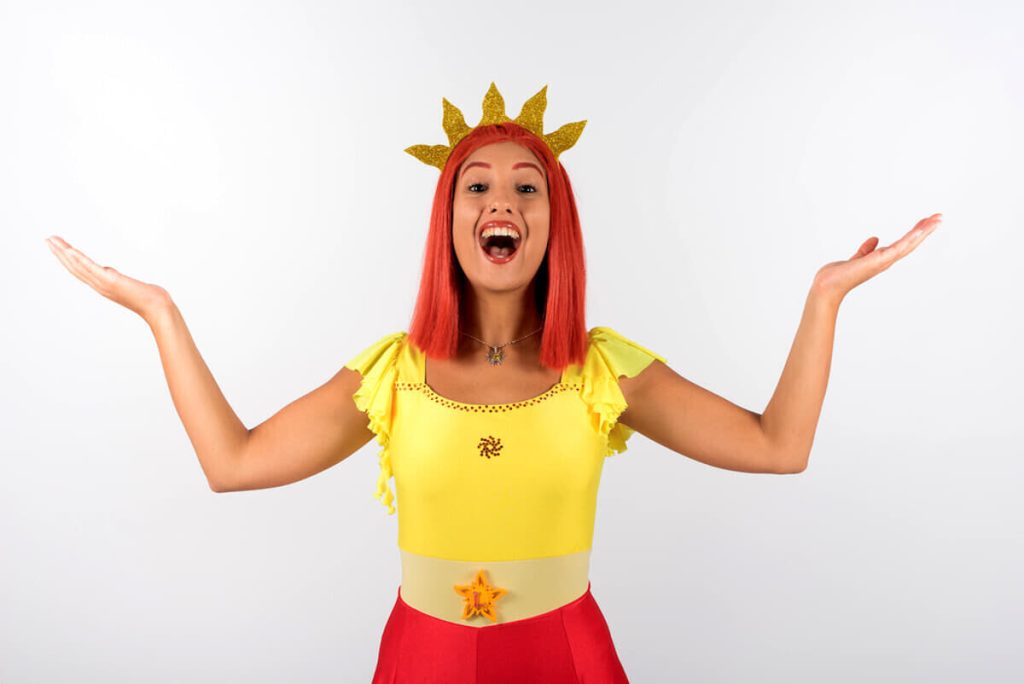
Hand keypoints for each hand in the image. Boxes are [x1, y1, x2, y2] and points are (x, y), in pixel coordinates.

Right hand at [45, 235, 171, 324]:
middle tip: (48, 239)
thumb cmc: (149, 299)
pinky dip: (80, 260)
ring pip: (79, 266)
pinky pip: (92, 269)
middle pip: (74, 267)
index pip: (80, 270)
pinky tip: (70, 251)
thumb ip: (116, 278)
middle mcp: (100, 285)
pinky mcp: (111, 281)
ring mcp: (104, 284)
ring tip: (53, 241)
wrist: (158, 308)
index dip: (67, 259)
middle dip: (60, 253)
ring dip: (64, 253)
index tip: (59, 247)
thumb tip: (110, 272)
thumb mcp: (128, 285)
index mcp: (103, 285)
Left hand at [812, 213, 942, 303]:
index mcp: (882, 258)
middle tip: (940, 217)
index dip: (916, 232)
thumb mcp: (856, 258)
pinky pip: (897, 248)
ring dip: (923, 232)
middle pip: (911, 243)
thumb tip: (874, 239)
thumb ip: (865, 250)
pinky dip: (909, 240)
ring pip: (908, 244)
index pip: (903, 243)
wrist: (827, 286)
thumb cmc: (839, 276)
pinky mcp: (878, 261)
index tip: (927, 221)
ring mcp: (883, 261)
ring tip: (936, 220)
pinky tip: (919, 230)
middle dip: (925, 230)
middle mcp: (885, 260)